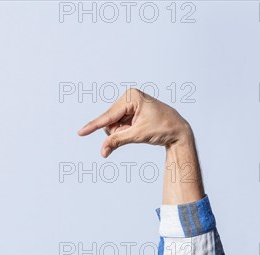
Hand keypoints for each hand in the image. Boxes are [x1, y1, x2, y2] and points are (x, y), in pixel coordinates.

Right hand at [78, 88, 192, 157]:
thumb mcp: (138, 135)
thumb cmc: (163, 128)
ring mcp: (130, 104)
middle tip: (135, 133)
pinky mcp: (131, 111)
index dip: (94, 126)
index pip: (109, 116)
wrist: (179, 131)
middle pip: (110, 120)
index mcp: (131, 97)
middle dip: (119, 131)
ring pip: (114, 124)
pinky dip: (125, 131)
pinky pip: (120, 125)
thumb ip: (118, 141)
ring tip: (139, 131)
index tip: (80, 133)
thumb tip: (103, 151)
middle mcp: (129, 97)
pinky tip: (138, 130)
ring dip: (123, 132)